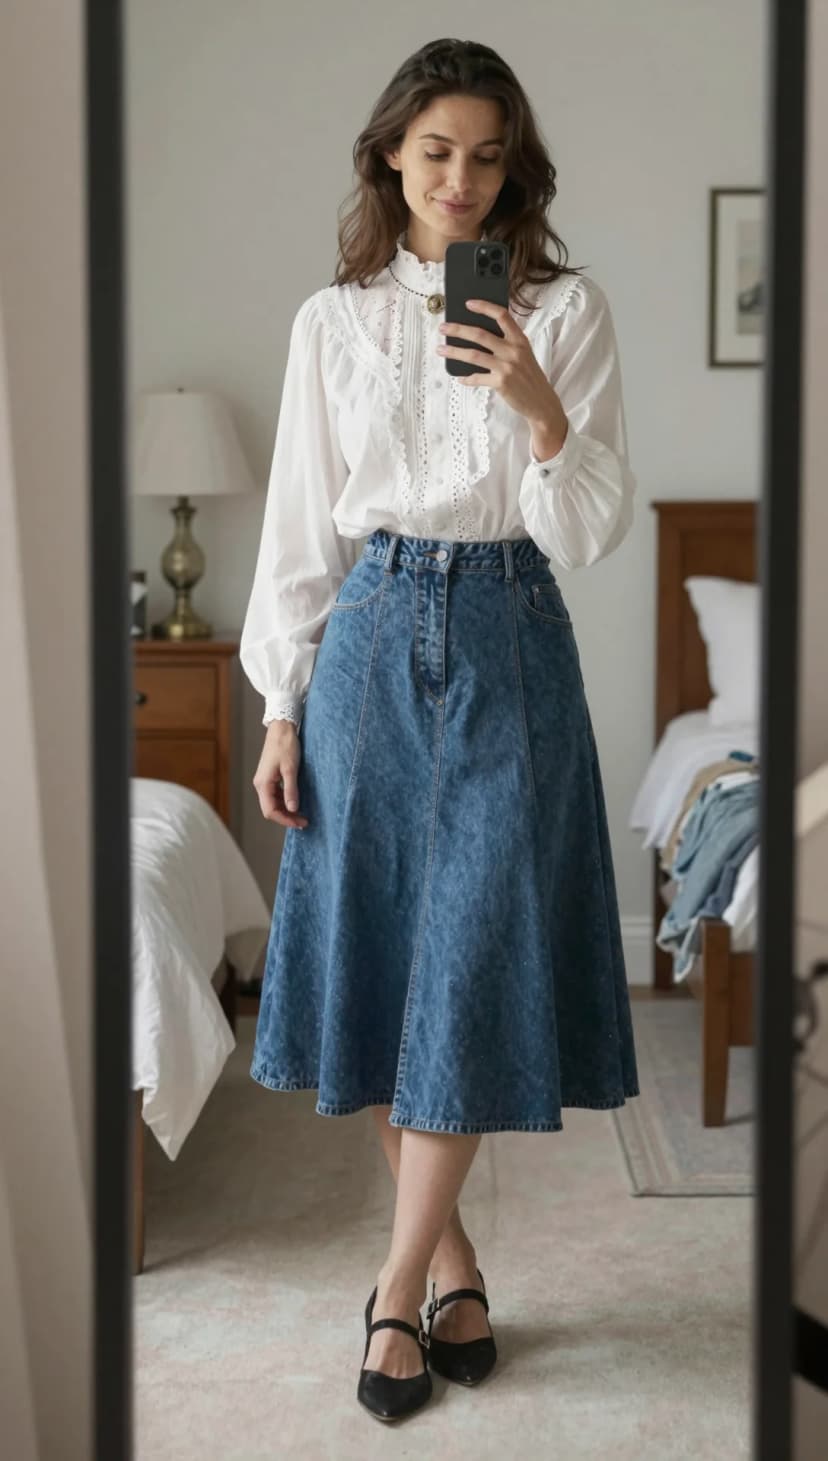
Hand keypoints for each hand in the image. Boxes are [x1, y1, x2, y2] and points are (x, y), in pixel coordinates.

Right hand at [252, 721, 308, 828]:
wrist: (281, 728)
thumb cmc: (285, 745)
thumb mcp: (290, 769)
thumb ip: (291, 790)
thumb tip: (293, 809)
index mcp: (263, 784)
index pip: (270, 811)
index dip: (285, 820)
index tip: (300, 823)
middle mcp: (261, 784)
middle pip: (270, 809)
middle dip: (286, 818)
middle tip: (303, 822)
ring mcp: (264, 781)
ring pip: (273, 803)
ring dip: (286, 811)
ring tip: (301, 815)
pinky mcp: (270, 777)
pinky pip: (275, 795)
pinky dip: (285, 801)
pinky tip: (295, 802)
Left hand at [436, 299, 567, 443]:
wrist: (541, 402)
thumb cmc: (529, 376)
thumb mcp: (524, 354)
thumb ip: (507, 343)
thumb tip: (478, 336)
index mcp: (520, 339)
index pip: (502, 315)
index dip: (484, 307)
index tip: (468, 303)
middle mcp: (513, 350)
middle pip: (480, 334)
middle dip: (458, 330)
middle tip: (443, 328)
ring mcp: (507, 367)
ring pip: (474, 355)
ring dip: (454, 352)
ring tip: (440, 350)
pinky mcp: (501, 383)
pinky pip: (477, 378)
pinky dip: (466, 378)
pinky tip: (460, 378)